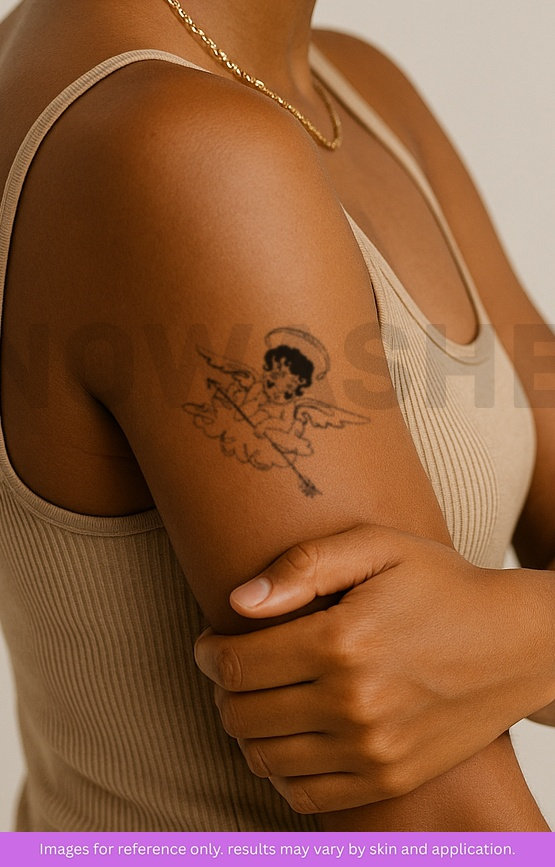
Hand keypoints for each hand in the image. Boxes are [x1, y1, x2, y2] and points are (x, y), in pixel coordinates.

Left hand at [194, 524, 554, 813]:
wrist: (515, 643)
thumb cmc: (441, 585)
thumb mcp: (378, 547)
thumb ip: (304, 566)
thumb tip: (237, 602)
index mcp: (342, 642)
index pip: (234, 665)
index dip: (206, 653)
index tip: (209, 641)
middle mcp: (353, 705)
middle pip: (240, 716)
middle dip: (221, 690)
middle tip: (232, 668)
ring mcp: (373, 751)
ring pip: (264, 758)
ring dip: (245, 730)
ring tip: (259, 699)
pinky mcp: (389, 778)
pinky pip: (304, 794)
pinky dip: (279, 769)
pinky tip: (288, 737)